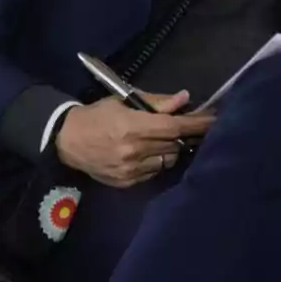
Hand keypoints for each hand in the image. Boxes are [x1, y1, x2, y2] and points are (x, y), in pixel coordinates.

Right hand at [54, 90, 214, 187]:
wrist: (67, 141)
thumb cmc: (98, 115)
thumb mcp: (124, 101)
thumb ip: (156, 102)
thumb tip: (184, 99)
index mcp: (134, 127)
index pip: (175, 128)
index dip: (197, 124)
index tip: (214, 120)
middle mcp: (134, 150)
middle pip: (174, 144)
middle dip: (186, 135)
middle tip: (191, 127)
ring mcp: (130, 169)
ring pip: (167, 160)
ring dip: (172, 149)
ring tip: (165, 139)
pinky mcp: (126, 182)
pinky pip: (154, 171)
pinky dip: (157, 161)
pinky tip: (150, 152)